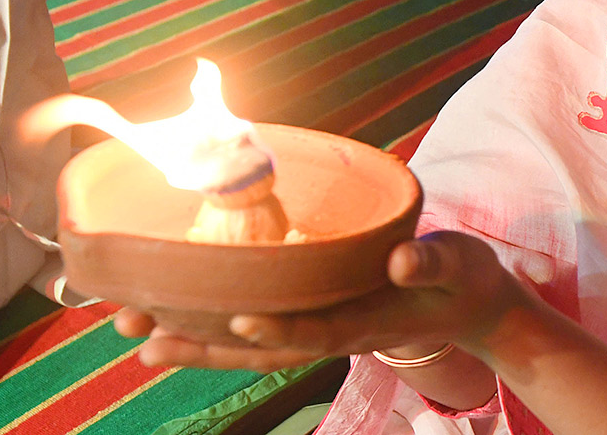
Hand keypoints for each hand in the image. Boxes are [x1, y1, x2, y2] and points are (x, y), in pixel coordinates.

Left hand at [116, 232, 528, 371]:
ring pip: (251, 347)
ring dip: (194, 344)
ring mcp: (324, 327)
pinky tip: (179, 318)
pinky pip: (261, 328)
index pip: (319, 329)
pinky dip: (217, 329)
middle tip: (142, 337)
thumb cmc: (465, 281)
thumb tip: (403, 257)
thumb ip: (433, 261)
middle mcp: (337, 331)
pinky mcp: (318, 315)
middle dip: (202, 347)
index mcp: (370, 320)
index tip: (237, 321)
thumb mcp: (460, 265)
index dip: (279, 328)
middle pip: (263, 349)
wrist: (469, 306)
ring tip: (136, 335)